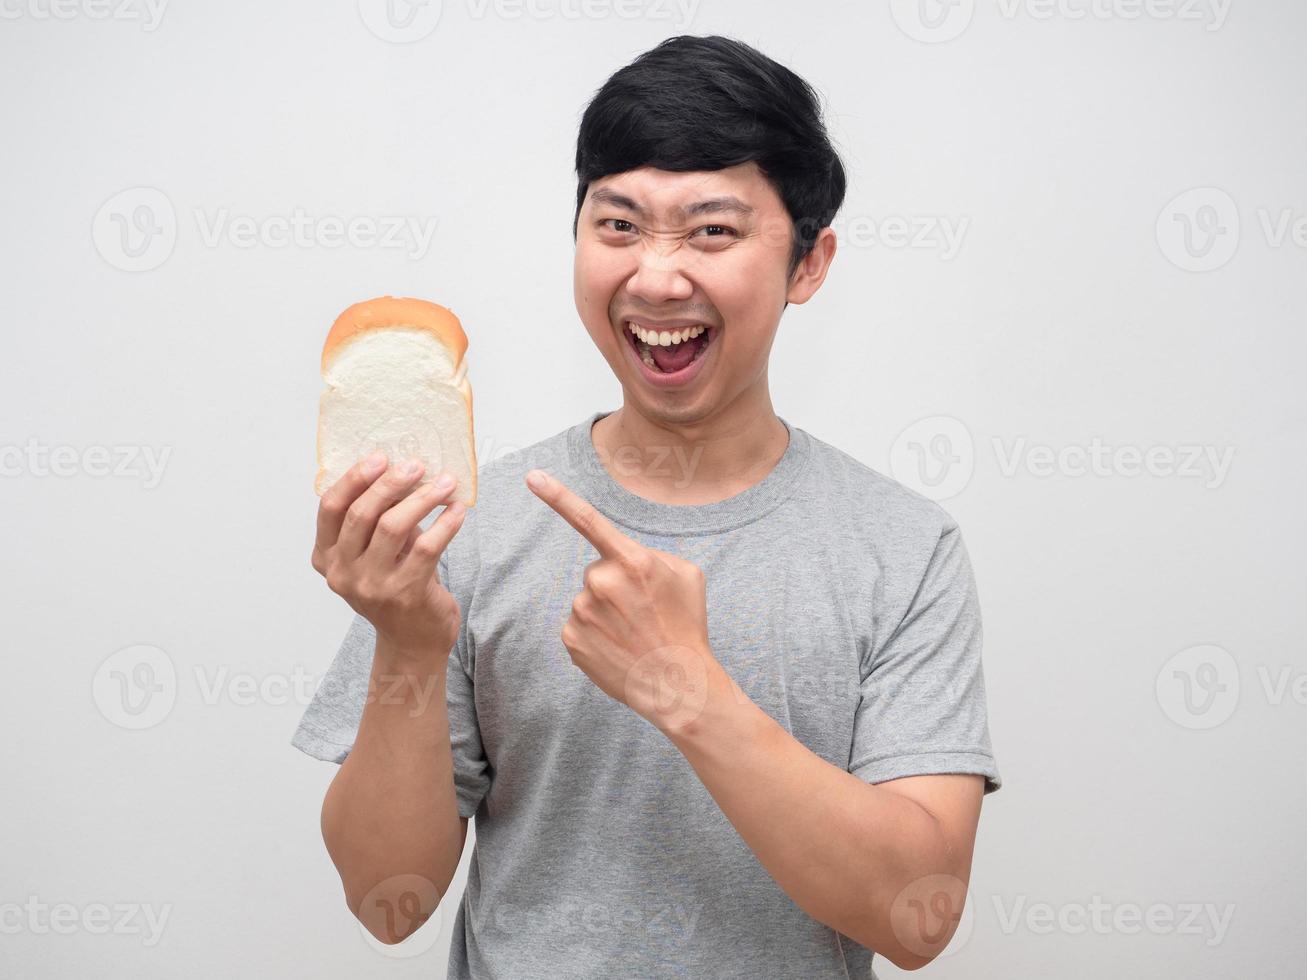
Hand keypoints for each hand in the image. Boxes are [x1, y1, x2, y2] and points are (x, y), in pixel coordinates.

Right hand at [312, 454, 466, 662]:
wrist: (412, 641)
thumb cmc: (394, 586)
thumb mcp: (372, 553)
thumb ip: (375, 519)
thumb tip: (402, 469)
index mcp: (326, 557)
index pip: (330, 508)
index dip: (354, 479)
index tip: (379, 457)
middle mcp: (342, 573)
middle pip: (362, 514)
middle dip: (391, 483)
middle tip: (417, 465)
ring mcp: (372, 586)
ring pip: (393, 527)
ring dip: (423, 498)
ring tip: (446, 482)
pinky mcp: (405, 594)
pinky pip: (427, 547)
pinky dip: (445, 523)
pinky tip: (457, 509)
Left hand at [525, 468, 719, 733]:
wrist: (677, 684)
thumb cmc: (686, 626)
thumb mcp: (686, 575)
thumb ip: (651, 555)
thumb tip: (625, 559)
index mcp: (632, 560)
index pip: (587, 519)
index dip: (556, 495)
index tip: (531, 476)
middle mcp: (601, 581)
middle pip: (597, 570)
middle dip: (615, 585)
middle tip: (642, 612)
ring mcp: (582, 611)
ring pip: (588, 599)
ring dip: (605, 611)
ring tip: (633, 633)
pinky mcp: (570, 638)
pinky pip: (578, 624)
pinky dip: (595, 633)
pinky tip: (616, 647)